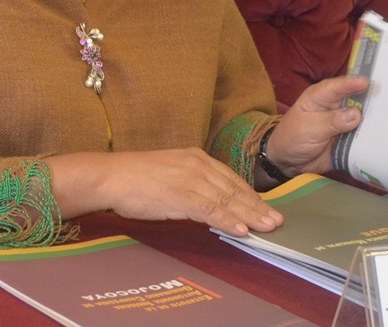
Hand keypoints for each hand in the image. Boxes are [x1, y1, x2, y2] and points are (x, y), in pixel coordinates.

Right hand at [43, 148, 282, 237]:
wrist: (110, 175)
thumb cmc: (136, 177)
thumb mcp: (171, 172)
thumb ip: (192, 182)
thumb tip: (211, 200)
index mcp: (196, 157)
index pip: (231, 178)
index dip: (251, 195)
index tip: (266, 207)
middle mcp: (197, 165)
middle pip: (234, 188)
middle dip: (257, 206)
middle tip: (277, 221)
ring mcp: (189, 179)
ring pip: (227, 200)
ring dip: (250, 215)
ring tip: (267, 228)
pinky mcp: (179, 195)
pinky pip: (209, 210)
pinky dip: (228, 221)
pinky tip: (241, 230)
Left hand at [266, 75, 368, 176]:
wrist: (289, 162)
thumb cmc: (292, 138)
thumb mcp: (308, 128)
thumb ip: (331, 121)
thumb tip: (356, 114)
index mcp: (322, 97)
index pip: (337, 87)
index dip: (351, 83)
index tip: (366, 82)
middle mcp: (336, 106)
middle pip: (357, 98)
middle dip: (372, 97)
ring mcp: (345, 122)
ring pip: (364, 118)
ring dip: (376, 118)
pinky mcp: (350, 138)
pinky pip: (364, 137)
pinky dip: (373, 137)